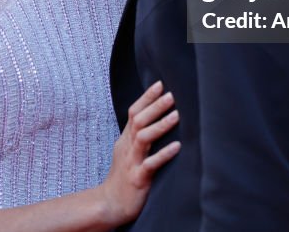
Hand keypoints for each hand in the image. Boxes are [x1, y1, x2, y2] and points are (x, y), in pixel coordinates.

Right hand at [97, 81, 179, 226]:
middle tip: (172, 95)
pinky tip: (177, 147)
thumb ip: (138, 134)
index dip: (146, 98)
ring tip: (176, 115)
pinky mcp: (138, 178)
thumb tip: (154, 116)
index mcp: (126, 139)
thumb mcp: (127, 151)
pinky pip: (150, 164)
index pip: (133, 112)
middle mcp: (128, 147)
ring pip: (143, 138)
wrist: (110, 203)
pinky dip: (163, 154)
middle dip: (154, 107)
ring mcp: (132, 162)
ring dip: (160, 126)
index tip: (160, 84)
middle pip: (138, 121)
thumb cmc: (124, 176)